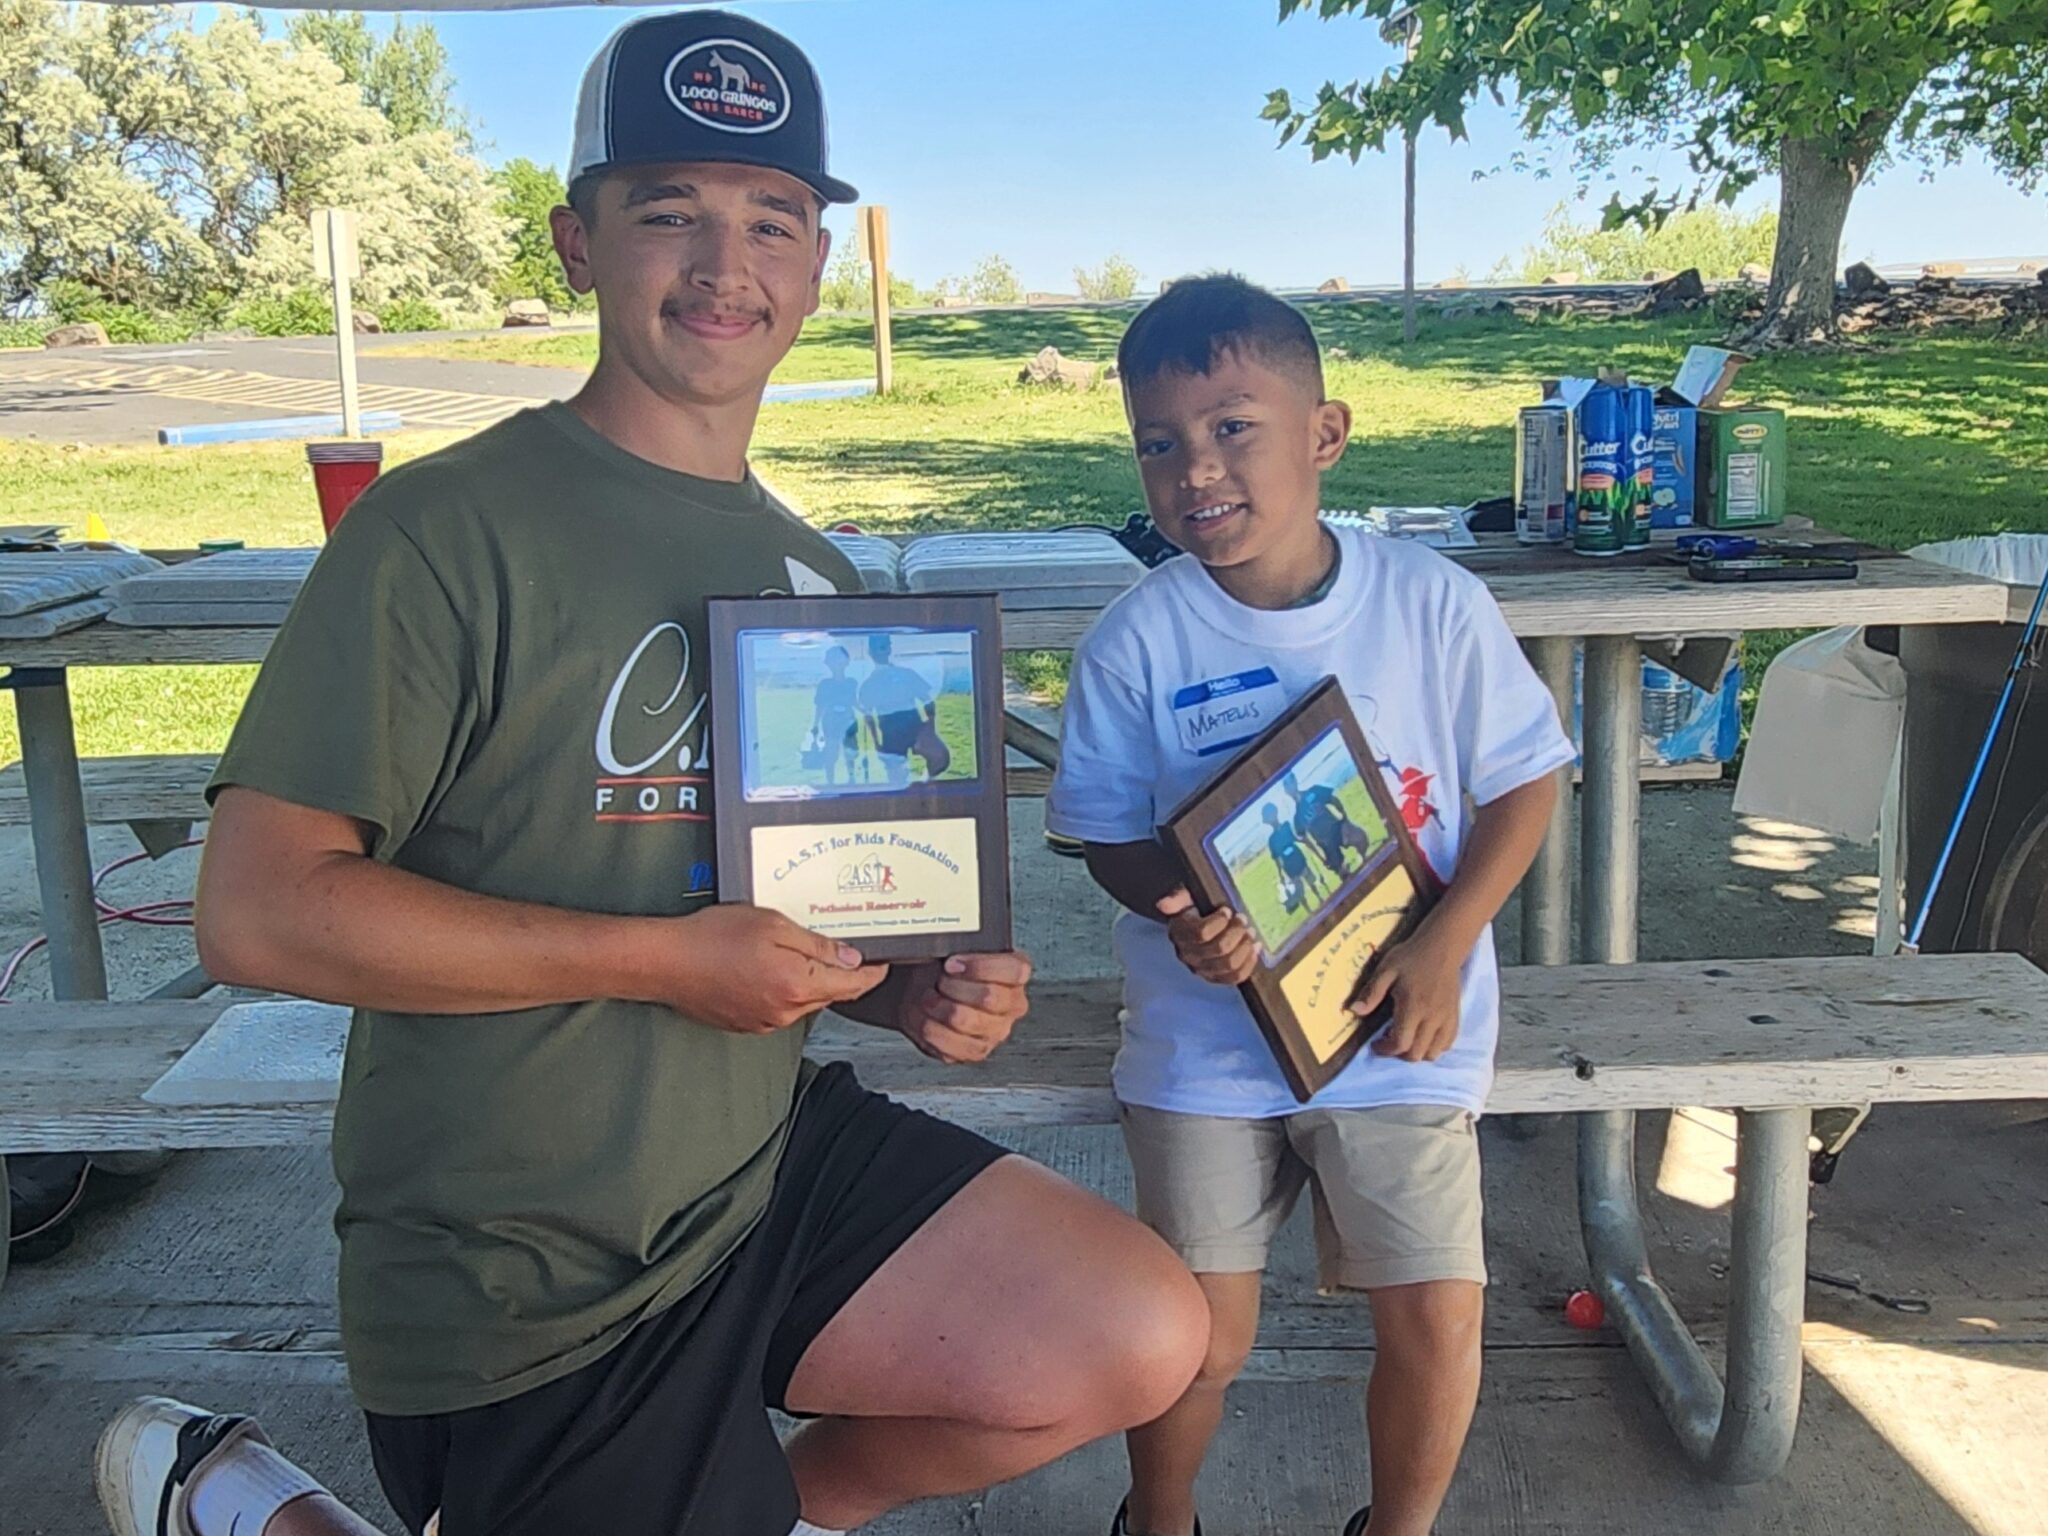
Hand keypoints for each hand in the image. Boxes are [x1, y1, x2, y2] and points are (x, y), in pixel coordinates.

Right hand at [659, 905, 885, 1034]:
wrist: (665, 962)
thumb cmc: (712, 937)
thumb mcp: (772, 925)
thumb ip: (817, 945)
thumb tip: (852, 959)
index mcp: (797, 985)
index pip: (853, 985)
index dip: (874, 972)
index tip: (884, 959)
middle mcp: (786, 1012)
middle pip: (831, 994)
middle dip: (841, 972)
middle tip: (843, 944)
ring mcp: (766, 1022)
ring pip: (806, 1001)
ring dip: (811, 980)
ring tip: (798, 950)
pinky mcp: (748, 1024)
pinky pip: (782, 1007)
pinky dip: (786, 989)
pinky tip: (770, 966)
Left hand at [896, 950, 1032, 1063]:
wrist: (925, 992)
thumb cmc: (944, 969)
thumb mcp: (954, 947)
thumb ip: (960, 944)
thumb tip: (947, 945)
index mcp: (1016, 973)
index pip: (1015, 971)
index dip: (980, 966)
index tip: (951, 963)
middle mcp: (1012, 1004)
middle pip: (989, 996)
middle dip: (953, 986)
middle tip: (938, 980)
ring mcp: (997, 1030)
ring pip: (966, 1020)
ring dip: (938, 1006)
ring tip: (929, 997)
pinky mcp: (977, 1051)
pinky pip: (954, 1044)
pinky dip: (931, 1029)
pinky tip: (927, 1018)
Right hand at [1157, 887, 1257, 985]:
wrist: (1201, 921)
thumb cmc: (1196, 906)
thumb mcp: (1187, 896)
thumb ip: (1177, 898)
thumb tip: (1163, 905)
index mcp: (1179, 934)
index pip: (1201, 933)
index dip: (1219, 922)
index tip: (1227, 911)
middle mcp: (1188, 955)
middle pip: (1219, 949)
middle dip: (1236, 932)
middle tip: (1243, 919)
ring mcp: (1202, 969)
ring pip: (1229, 965)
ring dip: (1245, 947)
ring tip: (1251, 933)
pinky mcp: (1216, 978)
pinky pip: (1235, 977)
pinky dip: (1249, 963)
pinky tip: (1256, 948)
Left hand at [1353, 923, 1465, 1061]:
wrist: (1442, 947)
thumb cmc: (1411, 956)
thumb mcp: (1386, 970)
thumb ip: (1372, 992)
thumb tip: (1354, 1011)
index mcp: (1413, 1007)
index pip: (1401, 1044)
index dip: (1385, 1050)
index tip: (1375, 1043)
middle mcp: (1432, 1018)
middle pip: (1416, 1054)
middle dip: (1399, 1053)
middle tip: (1388, 1040)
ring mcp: (1446, 1019)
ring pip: (1433, 1053)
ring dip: (1417, 1052)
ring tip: (1407, 1038)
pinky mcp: (1455, 1016)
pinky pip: (1448, 1043)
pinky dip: (1434, 1046)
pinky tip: (1424, 1036)